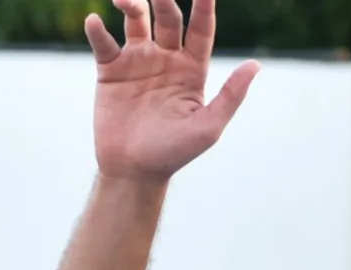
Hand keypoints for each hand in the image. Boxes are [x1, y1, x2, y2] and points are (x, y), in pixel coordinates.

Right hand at [86, 0, 257, 182]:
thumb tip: (255, 65)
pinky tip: (94, 22)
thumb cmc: (174, 153)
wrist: (133, 171)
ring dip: (131, 4)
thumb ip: (231, 95)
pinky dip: (97, 31)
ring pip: (136, 21)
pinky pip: (104, 44)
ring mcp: (137, 62)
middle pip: (168, 17)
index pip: (201, 28)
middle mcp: (166, 59)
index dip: (204, 6)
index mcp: (191, 68)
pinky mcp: (110, 71)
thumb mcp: (208, 127)